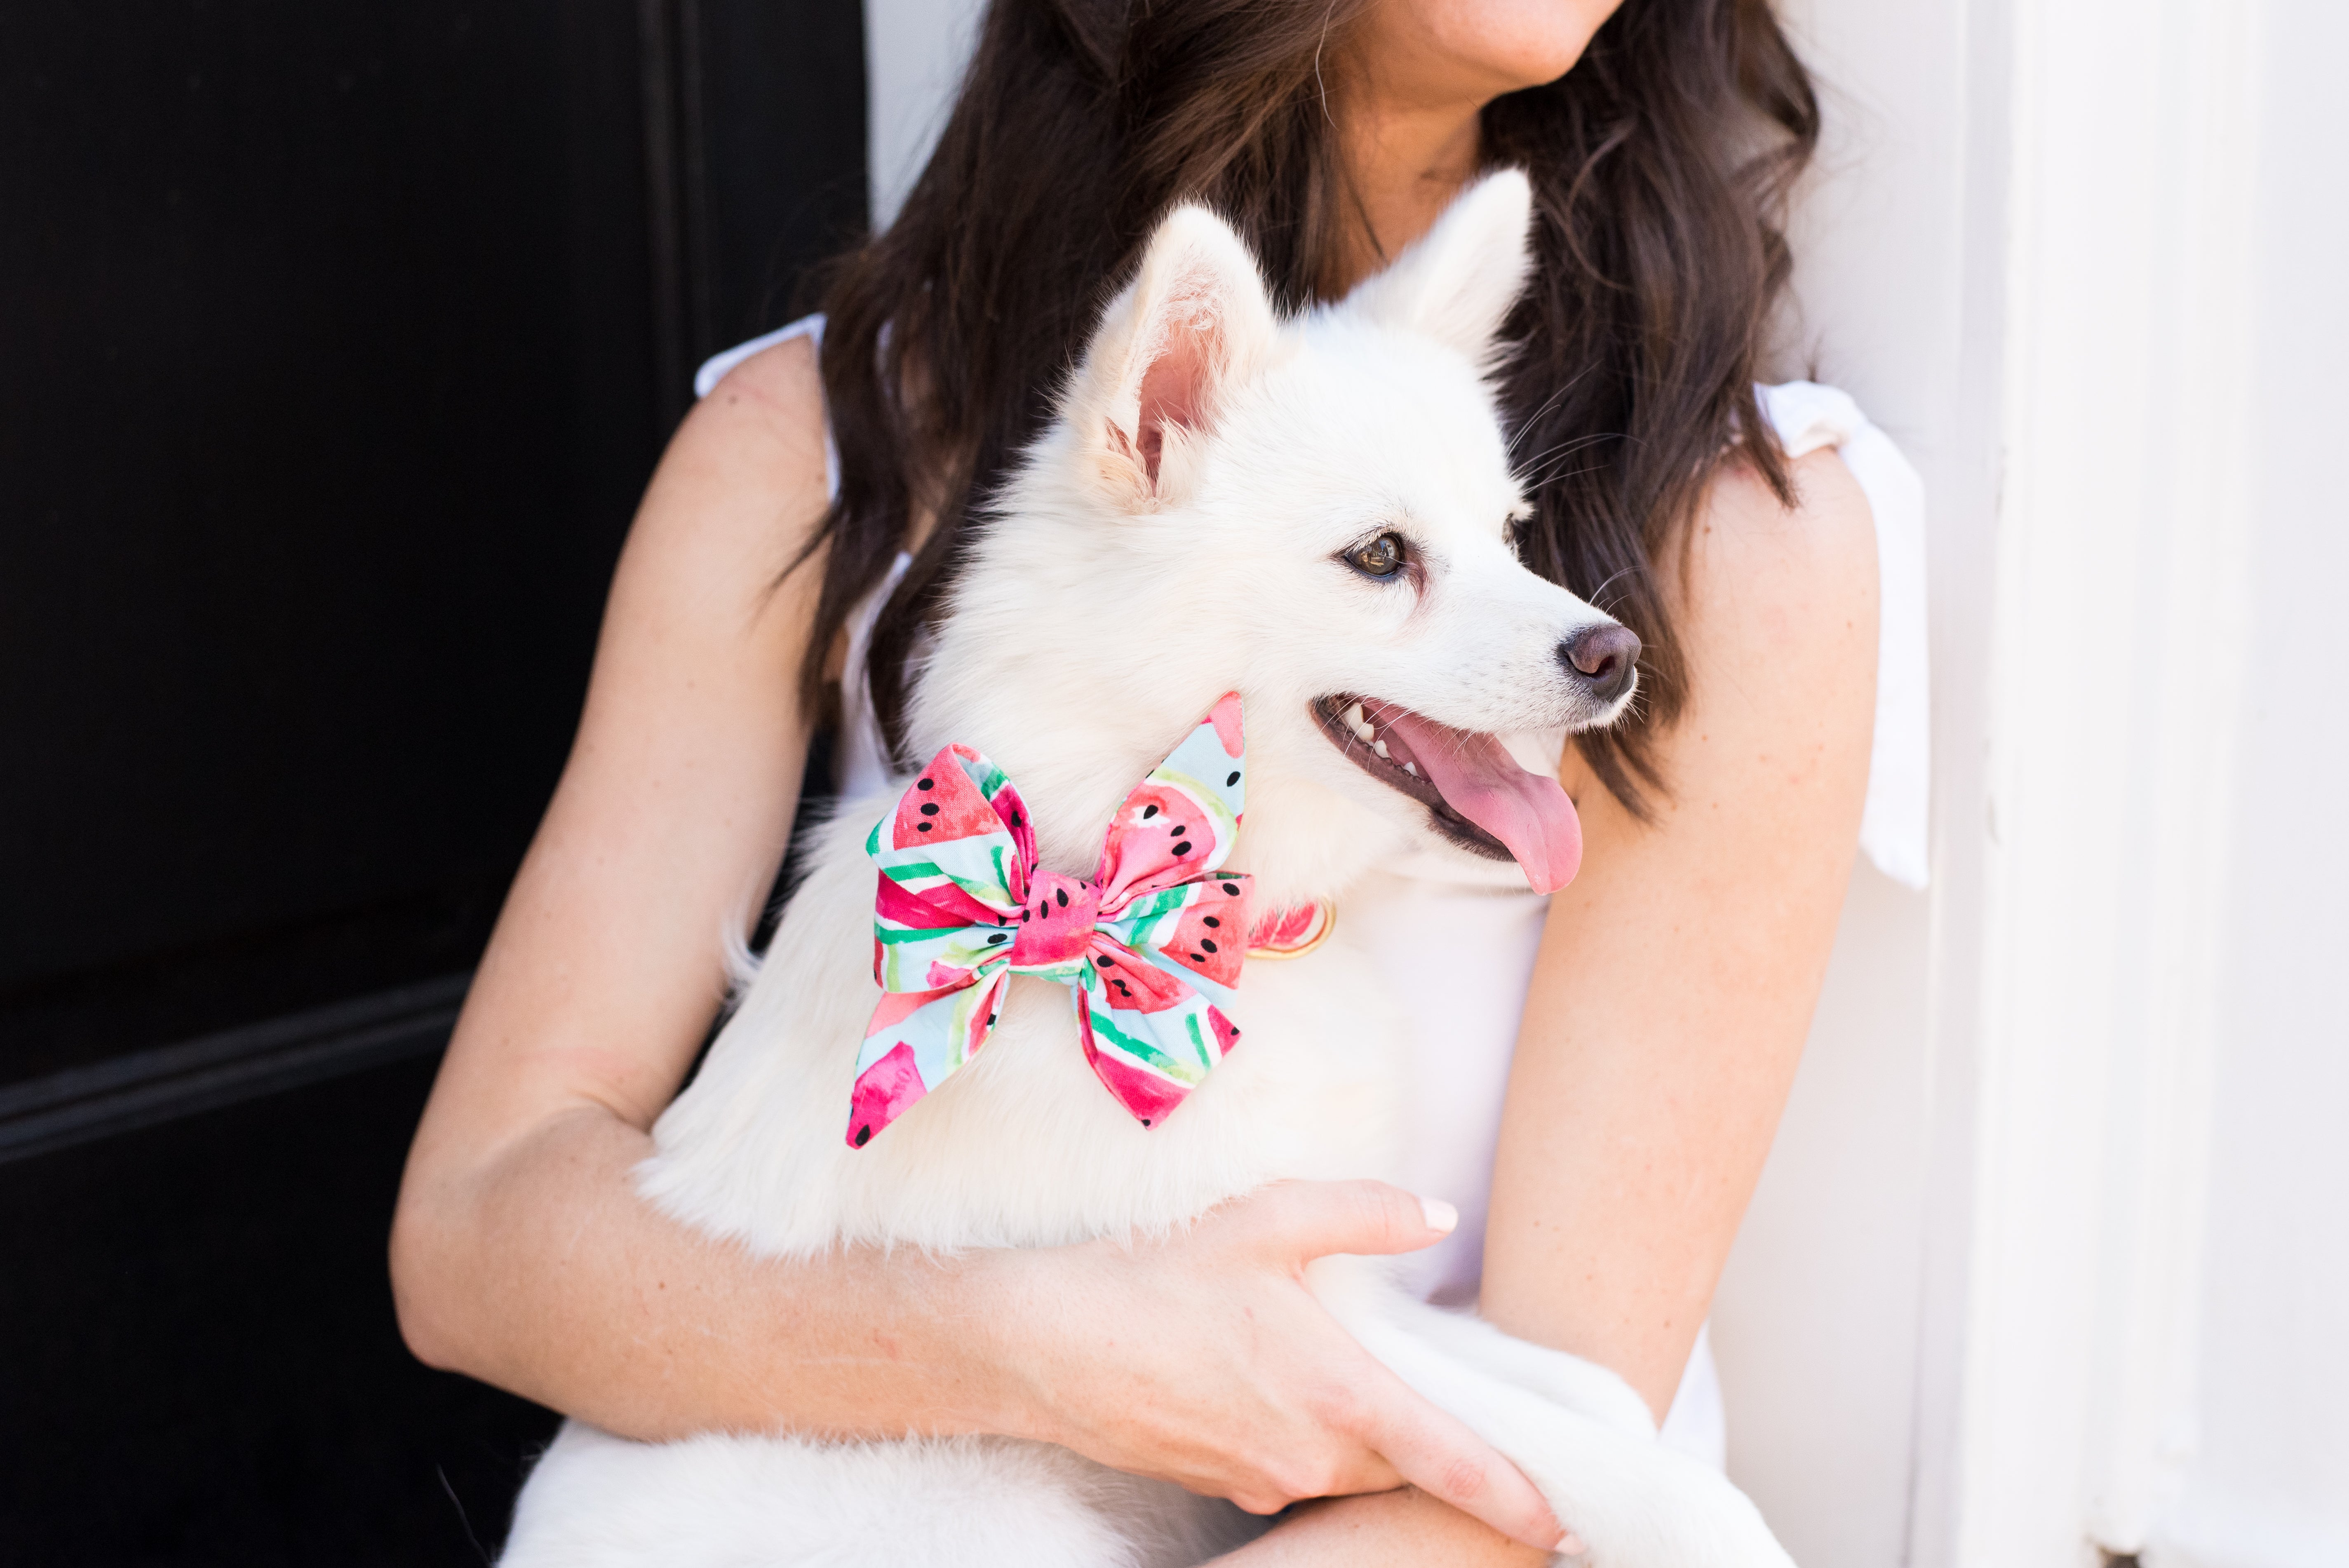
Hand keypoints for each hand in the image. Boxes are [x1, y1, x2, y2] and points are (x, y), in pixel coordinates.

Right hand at [976, 1180, 1564, 1551]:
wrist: (1047, 1345)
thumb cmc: (1157, 1276)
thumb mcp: (1265, 1219)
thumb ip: (1365, 1213)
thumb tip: (1438, 1215)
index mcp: (1338, 1395)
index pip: (1453, 1462)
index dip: (1518, 1497)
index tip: (1566, 1520)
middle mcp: (1311, 1453)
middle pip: (1403, 1464)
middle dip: (1433, 1447)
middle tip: (1454, 1410)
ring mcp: (1265, 1477)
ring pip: (1348, 1467)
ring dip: (1363, 1436)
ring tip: (1341, 1377)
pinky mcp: (1224, 1483)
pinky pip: (1291, 1469)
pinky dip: (1304, 1438)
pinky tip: (1266, 1385)